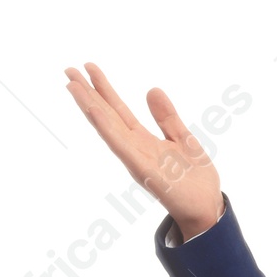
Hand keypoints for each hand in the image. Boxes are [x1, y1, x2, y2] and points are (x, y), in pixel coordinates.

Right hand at [63, 61, 223, 237]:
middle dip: (87, 94)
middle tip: (68, 69)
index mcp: (143, 140)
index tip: (89, 67)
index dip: (104, 89)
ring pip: (107, 128)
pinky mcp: (143, 170)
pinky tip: (94, 111)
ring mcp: (136, 159)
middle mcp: (134, 148)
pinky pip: (121, 146)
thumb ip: (166, 117)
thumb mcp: (183, 139)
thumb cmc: (196, 180)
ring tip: (72, 85)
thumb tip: (152, 89)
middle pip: (106, 116)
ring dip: (89, 106)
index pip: (118, 110)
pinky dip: (107, 128)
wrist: (208, 209)